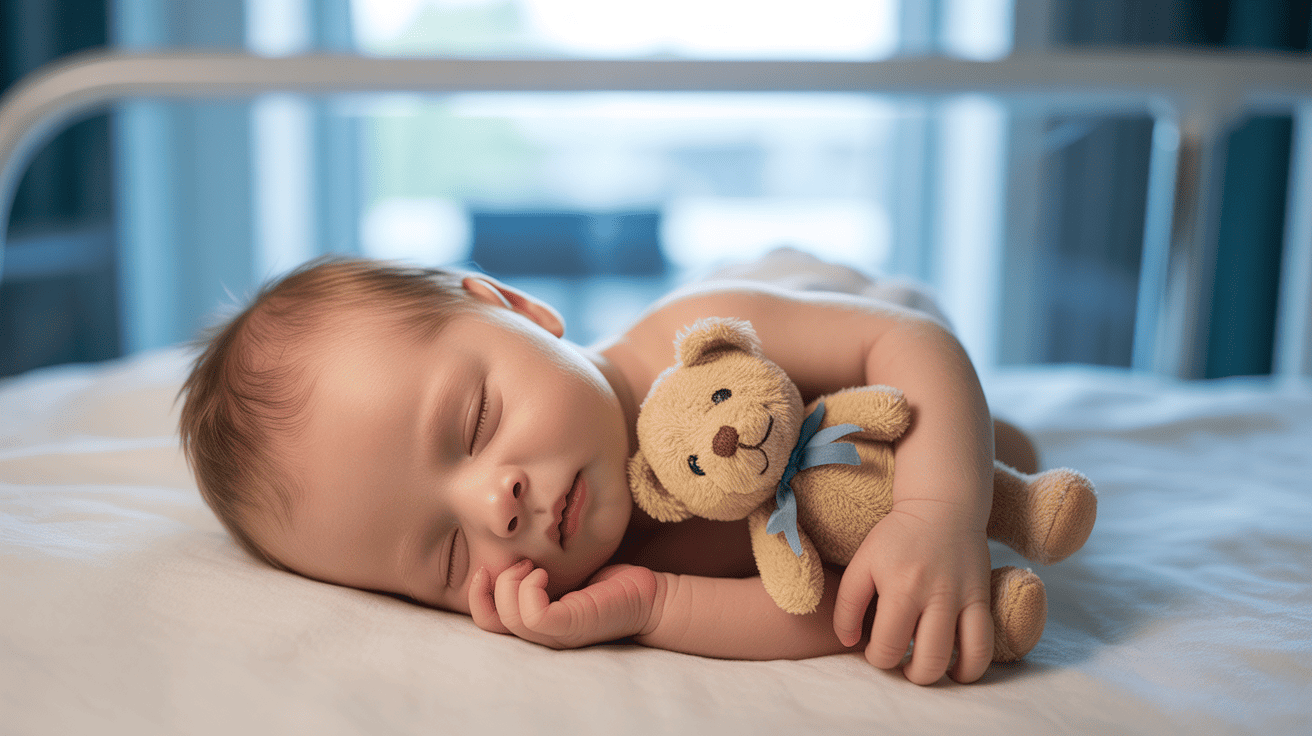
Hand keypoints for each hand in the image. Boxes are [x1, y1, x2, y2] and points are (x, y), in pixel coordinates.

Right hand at [468, 560, 662, 649]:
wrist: (648, 598)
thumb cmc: (606, 586)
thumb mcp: (561, 576)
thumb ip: (533, 574)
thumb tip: (507, 552)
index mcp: (535, 626)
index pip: (488, 623)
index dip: (477, 597)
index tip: (486, 568)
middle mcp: (541, 637)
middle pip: (490, 623)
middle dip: (491, 586)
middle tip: (520, 563)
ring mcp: (556, 635)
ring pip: (509, 619)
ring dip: (512, 583)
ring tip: (534, 566)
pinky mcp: (571, 627)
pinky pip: (533, 616)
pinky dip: (529, 589)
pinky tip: (544, 574)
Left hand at [832, 502, 993, 684]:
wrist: (942, 506)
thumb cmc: (897, 537)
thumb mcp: (862, 562)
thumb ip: (848, 603)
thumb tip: (849, 641)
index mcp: (899, 587)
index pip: (888, 647)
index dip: (878, 659)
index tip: (876, 651)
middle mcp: (934, 595)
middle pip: (926, 660)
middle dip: (908, 674)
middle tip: (900, 663)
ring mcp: (961, 598)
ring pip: (958, 659)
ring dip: (938, 675)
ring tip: (925, 668)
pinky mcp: (981, 599)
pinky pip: (984, 645)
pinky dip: (972, 667)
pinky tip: (957, 670)